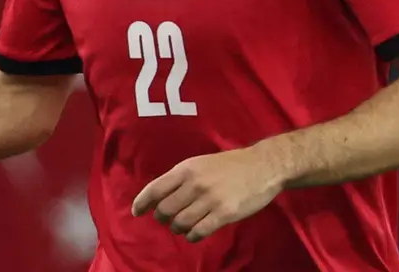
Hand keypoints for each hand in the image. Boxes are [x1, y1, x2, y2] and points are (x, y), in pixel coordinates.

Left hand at [131, 146, 283, 242]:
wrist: (262, 166)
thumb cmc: (230, 164)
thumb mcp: (200, 163)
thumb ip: (181, 177)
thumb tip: (160, 196)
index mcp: (186, 169)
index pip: (155, 188)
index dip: (142, 202)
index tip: (136, 212)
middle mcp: (194, 184)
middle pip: (165, 210)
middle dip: (162, 218)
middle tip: (167, 220)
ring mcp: (209, 199)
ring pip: (180, 223)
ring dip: (178, 229)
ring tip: (182, 227)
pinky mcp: (224, 213)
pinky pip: (199, 232)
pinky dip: (192, 236)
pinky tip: (194, 234)